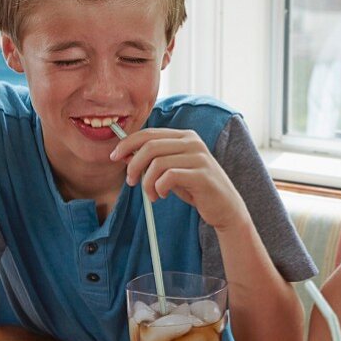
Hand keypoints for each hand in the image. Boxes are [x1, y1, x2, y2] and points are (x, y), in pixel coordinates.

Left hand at [111, 128, 248, 231]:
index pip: (149, 133)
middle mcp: (193, 142)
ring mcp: (199, 157)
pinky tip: (163, 195)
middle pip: (150, 145)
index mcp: (185, 137)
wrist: (225, 208)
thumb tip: (124, 154)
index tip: (115, 157)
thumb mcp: (172, 171)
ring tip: (152, 195)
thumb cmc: (196, 188)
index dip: (128, 143)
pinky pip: (168, 177)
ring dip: (147, 182)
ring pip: (157, 163)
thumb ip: (152, 161)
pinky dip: (159, 188)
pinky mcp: (201, 175)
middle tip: (131, 181)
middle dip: (134, 165)